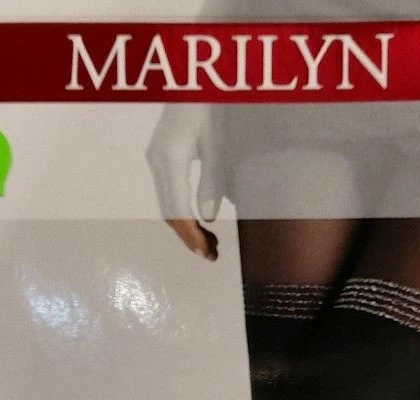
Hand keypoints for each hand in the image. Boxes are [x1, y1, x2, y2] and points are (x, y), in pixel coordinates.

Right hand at [145, 103, 226, 260]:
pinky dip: (180, 212)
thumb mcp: (217, 144)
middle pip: (168, 212)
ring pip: (166, 204)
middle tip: (211, 254)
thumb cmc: (209, 105)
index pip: (178, 210)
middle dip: (188, 236)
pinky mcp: (159, 156)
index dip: (191, 235)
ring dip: (184, 227)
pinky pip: (167, 193)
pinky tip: (197, 221)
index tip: (206, 252)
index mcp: (171, 159)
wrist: (192, 78)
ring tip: (207, 243)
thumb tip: (207, 217)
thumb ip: (212, 181)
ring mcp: (155, 159)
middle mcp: (157, 161)